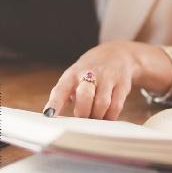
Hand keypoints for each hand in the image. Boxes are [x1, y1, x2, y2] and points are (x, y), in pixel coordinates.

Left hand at [43, 41, 171, 119]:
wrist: (116, 54)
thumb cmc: (88, 72)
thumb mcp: (72, 77)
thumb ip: (63, 95)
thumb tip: (53, 115)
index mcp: (72, 74)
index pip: (60, 89)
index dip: (54, 103)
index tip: (49, 115)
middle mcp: (89, 74)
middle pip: (85, 96)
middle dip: (82, 112)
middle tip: (81, 119)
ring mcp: (107, 78)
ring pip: (102, 103)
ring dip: (97, 116)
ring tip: (94, 118)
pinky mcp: (122, 84)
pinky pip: (116, 106)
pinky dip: (110, 116)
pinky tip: (106, 117)